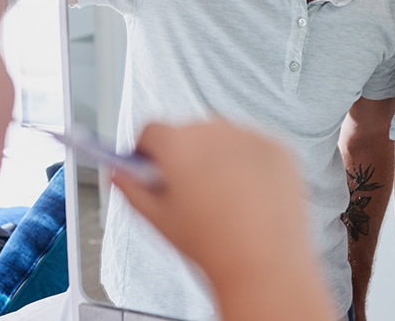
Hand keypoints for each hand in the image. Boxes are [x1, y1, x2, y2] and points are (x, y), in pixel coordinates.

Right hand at [110, 120, 308, 282]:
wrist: (263, 265)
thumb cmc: (213, 247)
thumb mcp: (158, 220)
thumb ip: (131, 190)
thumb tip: (117, 174)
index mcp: (178, 146)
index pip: (151, 131)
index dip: (145, 149)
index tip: (146, 163)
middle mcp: (213, 132)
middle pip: (187, 131)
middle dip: (181, 154)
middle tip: (184, 189)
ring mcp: (249, 137)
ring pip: (221, 137)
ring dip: (215, 155)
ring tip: (219, 197)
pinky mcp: (277, 148)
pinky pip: (252, 145)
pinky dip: (247, 162)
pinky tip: (245, 194)